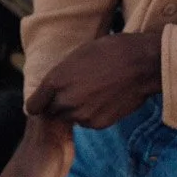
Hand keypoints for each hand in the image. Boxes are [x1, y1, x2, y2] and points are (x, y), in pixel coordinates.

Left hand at [25, 30, 163, 129]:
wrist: (142, 64)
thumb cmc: (109, 52)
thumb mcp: (76, 56)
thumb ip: (60, 76)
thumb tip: (51, 88)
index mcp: (55, 82)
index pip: (33, 106)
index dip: (39, 104)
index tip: (44, 102)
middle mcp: (65, 101)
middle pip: (53, 112)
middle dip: (59, 105)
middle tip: (77, 93)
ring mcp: (82, 115)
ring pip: (71, 118)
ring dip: (77, 110)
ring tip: (94, 93)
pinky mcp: (98, 124)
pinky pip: (87, 123)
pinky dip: (92, 115)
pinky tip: (104, 100)